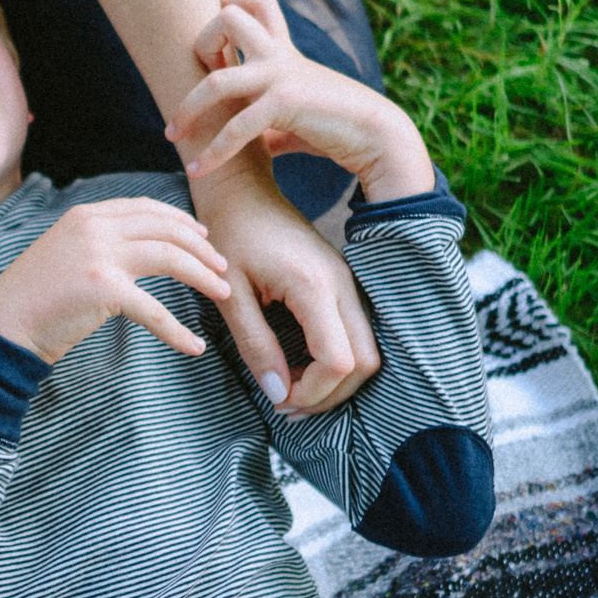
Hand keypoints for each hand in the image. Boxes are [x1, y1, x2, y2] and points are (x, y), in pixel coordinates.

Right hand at [0, 198, 229, 363]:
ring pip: (170, 257)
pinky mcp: (102, 288)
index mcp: (85, 215)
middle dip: (201, 246)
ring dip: (203, 276)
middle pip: (165, 228)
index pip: (145, 208)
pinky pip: (154, 310)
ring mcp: (98, 254)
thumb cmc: (34, 299)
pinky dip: (178, 331)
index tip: (202, 235)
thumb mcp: (64, 254)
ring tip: (223, 293)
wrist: (2, 325)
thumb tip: (135, 249)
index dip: (180, 220)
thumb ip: (96, 243)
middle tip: (223, 265)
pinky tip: (194, 347)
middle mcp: (93, 226)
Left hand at [169, 0, 434, 200]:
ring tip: (173, 135)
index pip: (256, 2)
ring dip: (187, 108)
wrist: (375, 137)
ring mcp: (281, 76)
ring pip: (217, 77)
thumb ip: (267, 121)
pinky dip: (213, 152)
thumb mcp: (293, 117)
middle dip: (200, 42)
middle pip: (228, 16)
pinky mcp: (285, 104)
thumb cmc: (335, 127)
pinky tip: (198, 170)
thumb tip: (253, 143)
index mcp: (283, 50)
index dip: (230, 5)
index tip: (214, 45)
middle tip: (197, 80)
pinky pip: (237, 128)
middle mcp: (279, 55)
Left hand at [186, 158, 380, 414]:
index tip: (279, 400)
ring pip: (368, 350)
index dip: (313, 392)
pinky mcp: (345, 282)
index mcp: (313, 285)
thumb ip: (255, 346)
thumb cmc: (229, 235)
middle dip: (330, 394)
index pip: (339, 360)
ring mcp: (349, 281)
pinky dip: (338, 361)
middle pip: (366, 361)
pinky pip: (358, 334)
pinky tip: (302, 369)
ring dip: (335, 381)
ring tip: (292, 391)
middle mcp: (342, 283)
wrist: (242, 191)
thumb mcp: (231, 296)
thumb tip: (278, 395)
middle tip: (287, 406)